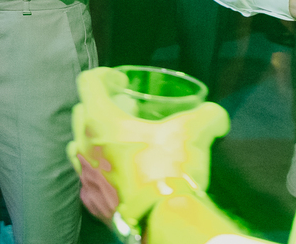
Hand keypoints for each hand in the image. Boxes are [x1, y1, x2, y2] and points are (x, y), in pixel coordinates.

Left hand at [66, 68, 230, 225]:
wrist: (161, 220)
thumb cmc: (168, 168)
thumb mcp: (192, 133)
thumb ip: (207, 116)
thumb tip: (216, 115)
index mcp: (99, 120)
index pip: (88, 82)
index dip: (104, 75)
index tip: (122, 82)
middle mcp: (83, 144)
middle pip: (81, 113)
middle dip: (100, 107)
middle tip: (125, 113)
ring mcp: (84, 173)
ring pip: (80, 144)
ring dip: (96, 138)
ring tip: (121, 143)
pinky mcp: (91, 199)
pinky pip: (89, 176)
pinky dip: (101, 169)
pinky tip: (122, 173)